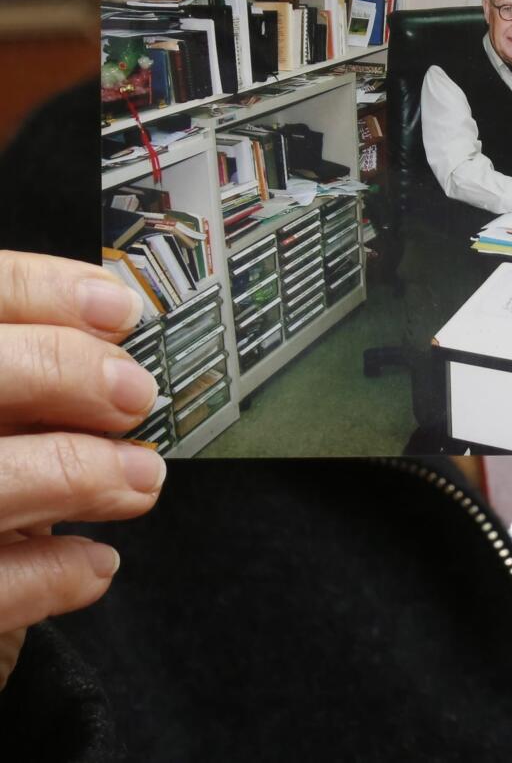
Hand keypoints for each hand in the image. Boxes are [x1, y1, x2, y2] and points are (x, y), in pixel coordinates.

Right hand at [0, 251, 164, 689]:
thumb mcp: (2, 407)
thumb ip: (27, 373)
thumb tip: (114, 327)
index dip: (38, 293)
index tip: (120, 309)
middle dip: (60, 372)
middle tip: (135, 395)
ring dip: (75, 473)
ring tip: (141, 478)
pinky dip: (53, 574)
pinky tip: (96, 561)